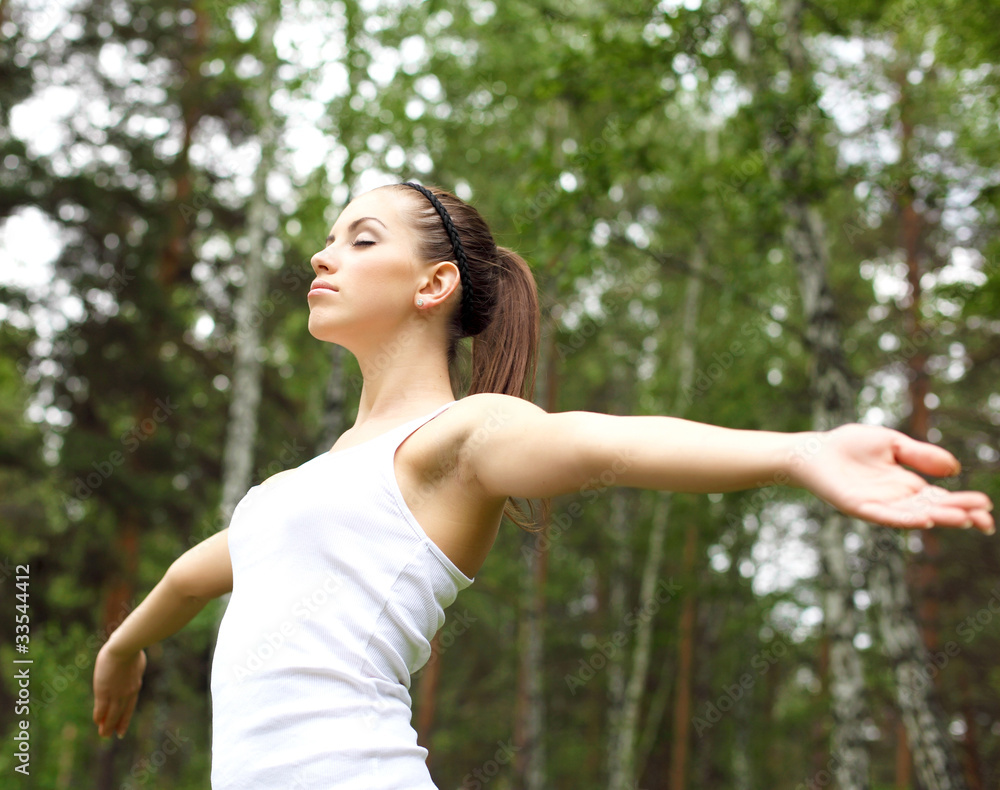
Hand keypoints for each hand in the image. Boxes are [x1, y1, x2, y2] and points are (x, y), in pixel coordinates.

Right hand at [93, 643, 146, 737]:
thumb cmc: (131, 648)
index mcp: (135, 686)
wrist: (125, 647)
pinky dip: (99, 716)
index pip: (130, 707)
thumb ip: (134, 668)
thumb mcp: (137, 661)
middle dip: (115, 725)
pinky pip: (101, 708)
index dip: (125, 719)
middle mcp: (127, 693)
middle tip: (110, 735)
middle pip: (121, 713)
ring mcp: (116, 693)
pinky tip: (97, 722)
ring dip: (106, 726)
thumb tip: (134, 666)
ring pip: (111, 715)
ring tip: (103, 735)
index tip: (122, 730)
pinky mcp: (104, 691)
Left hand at [789, 424, 993, 532]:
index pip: (942, 499)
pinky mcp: (858, 506)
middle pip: (933, 510)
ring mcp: (878, 505)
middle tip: (985, 520)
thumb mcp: (892, 444)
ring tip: (963, 519)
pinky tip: (922, 520)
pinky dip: (903, 519)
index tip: (986, 507)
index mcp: (907, 486)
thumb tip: (955, 468)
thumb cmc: (850, 445)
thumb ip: (920, 455)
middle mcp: (896, 500)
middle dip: (959, 515)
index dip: (964, 504)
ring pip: (913, 515)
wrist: (813, 450)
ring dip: (938, 518)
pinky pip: (883, 515)